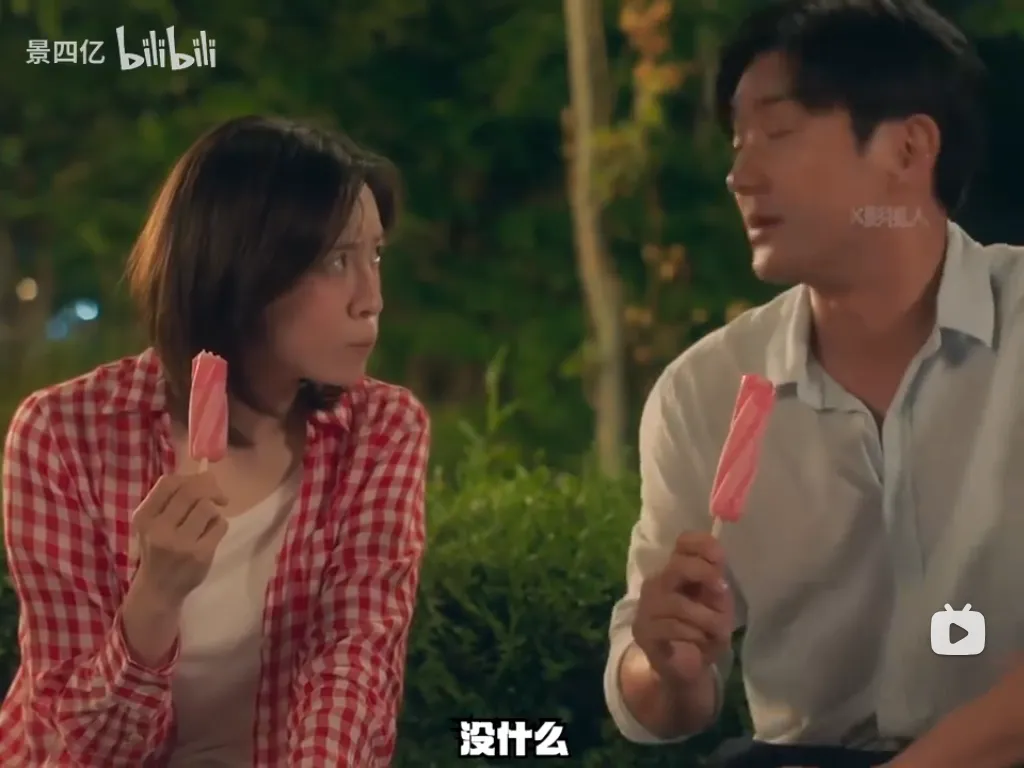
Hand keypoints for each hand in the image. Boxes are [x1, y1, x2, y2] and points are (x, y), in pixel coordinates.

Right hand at [131, 472, 227, 609]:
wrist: (159, 589)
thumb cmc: (158, 549)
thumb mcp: (153, 523)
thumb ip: (172, 499)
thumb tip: (206, 474)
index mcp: (144, 517)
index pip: (168, 482)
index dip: (190, 478)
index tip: (202, 484)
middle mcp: (159, 529)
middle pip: (192, 491)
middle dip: (211, 488)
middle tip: (220, 497)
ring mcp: (180, 543)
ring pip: (208, 507)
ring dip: (214, 510)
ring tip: (208, 522)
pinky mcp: (200, 555)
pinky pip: (220, 525)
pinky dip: (220, 525)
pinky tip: (211, 535)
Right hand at [632, 532, 734, 685]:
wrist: (685, 669)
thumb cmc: (703, 632)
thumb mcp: (718, 607)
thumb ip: (717, 588)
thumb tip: (717, 577)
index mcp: (677, 571)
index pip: (683, 543)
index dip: (702, 544)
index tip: (719, 558)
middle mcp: (657, 583)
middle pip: (677, 566)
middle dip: (704, 574)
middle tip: (721, 590)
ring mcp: (646, 607)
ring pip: (678, 603)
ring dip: (705, 618)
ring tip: (716, 632)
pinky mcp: (643, 631)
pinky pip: (671, 627)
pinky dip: (693, 635)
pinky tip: (699, 642)